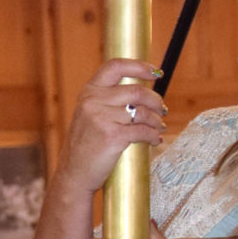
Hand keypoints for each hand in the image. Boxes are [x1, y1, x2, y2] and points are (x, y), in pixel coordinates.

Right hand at [64, 57, 165, 194]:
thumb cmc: (87, 144)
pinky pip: (144, 131)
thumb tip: (145, 92)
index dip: (139, 66)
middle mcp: (93, 101)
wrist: (74, 172)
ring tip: (159, 127)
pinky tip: (155, 140)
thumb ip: (109, 100)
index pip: (115, 66)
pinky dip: (154, 136)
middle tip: (162, 110)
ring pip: (143, 112)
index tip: (157, 72)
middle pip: (137, 91)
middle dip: (156, 101)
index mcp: (89, 92)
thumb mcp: (90, 114)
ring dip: (157, 121)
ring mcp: (102, 119)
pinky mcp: (112, 137)